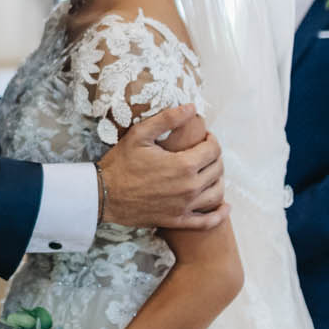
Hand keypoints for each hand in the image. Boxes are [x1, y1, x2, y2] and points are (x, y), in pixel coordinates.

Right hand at [97, 104, 225, 230]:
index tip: (205, 136)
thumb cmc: (120, 163)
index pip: (213, 149)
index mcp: (184, 165)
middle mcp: (189, 187)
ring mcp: (185, 206)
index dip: (212, 139)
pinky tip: (225, 207)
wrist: (103, 195)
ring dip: (219, 179)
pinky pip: (207, 221)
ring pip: (217, 193)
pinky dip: (219, 214)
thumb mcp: (140, 134)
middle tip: (205, 151)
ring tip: (210, 171)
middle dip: (215, 156)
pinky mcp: (178, 220)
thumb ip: (168, 119)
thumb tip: (192, 107)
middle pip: (217, 169)